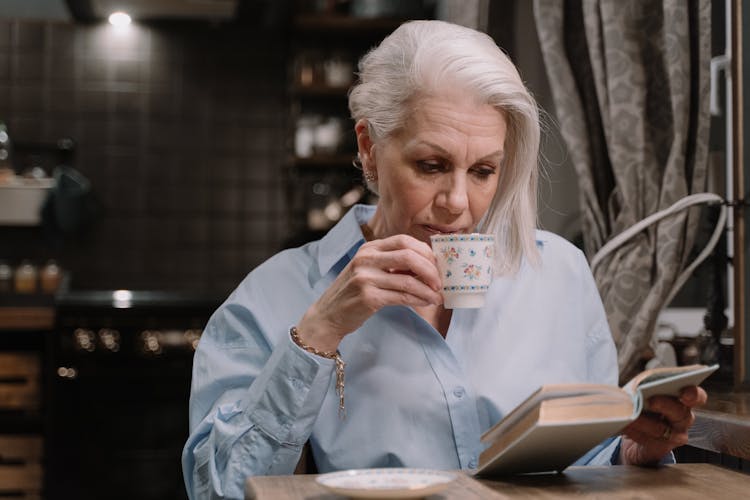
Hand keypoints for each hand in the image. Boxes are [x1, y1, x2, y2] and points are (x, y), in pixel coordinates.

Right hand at [296, 234, 442, 350]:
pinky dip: (418, 299)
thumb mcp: (369, 270)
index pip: (404, 241)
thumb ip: (392, 265)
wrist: (328, 315)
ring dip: (428, 290)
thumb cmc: (353, 293)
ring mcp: (365, 278)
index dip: (425, 252)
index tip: (437, 265)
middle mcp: (365, 259)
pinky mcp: (368, 297)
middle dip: (430, 269)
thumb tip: (428, 266)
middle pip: (409, 256)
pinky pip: (402, 296)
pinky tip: (425, 302)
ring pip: (408, 280)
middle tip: (440, 282)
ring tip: (438, 297)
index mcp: (368, 249)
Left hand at [619, 385, 707, 464]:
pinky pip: (648, 439)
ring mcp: (675, 435)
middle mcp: (683, 418)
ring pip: (661, 428)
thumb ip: (644, 388)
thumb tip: (636, 391)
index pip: (696, 397)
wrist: (634, 429)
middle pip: (681, 413)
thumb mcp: (643, 391)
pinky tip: (624, 424)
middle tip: (651, 401)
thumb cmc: (641, 402)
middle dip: (665, 405)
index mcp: (683, 400)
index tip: (685, 394)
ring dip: (643, 421)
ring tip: (630, 415)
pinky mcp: (661, 447)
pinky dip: (634, 431)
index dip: (693, 395)